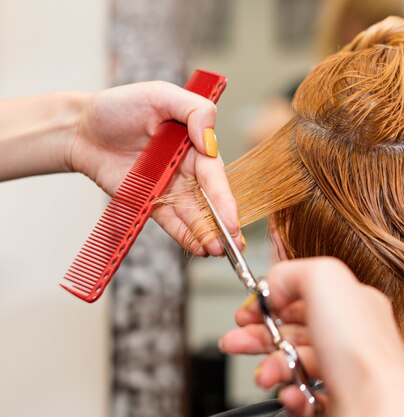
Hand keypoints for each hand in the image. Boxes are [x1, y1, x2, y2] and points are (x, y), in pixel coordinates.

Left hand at [69, 81, 242, 255]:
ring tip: (217, 251)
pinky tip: (198, 247)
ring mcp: (169, 187)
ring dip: (207, 233)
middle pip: (209, 199)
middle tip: (233, 243)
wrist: (80, 129)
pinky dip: (185, 235)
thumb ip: (194, 110)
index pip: (214, 172)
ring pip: (193, 215)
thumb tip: (211, 142)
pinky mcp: (150, 203)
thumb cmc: (119, 105)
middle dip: (222, 222)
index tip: (231, 217)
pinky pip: (171, 222)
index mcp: (194, 143)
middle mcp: (186, 168)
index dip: (224, 196)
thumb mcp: (160, 94)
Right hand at [220, 258, 403, 416]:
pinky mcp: (336, 400)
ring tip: (263, 374)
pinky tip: (290, 392)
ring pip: (294, 364)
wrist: (374, 408)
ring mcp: (344, 370)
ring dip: (270, 367)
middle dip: (258, 335)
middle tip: (236, 340)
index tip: (250, 309)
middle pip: (293, 329)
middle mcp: (351, 336)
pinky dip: (289, 394)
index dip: (272, 299)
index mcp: (353, 302)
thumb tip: (274, 286)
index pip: (305, 294)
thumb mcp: (323, 278)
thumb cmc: (362, 351)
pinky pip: (302, 395)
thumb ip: (293, 272)